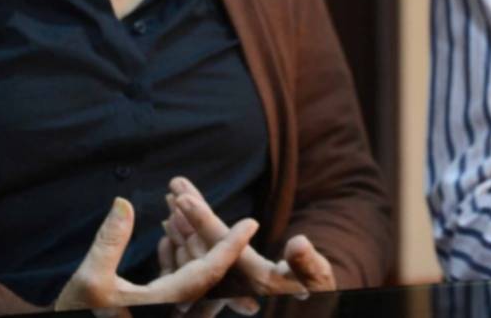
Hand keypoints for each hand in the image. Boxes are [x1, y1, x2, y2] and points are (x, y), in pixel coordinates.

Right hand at [54, 196, 257, 311]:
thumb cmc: (76, 316)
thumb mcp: (89, 280)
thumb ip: (110, 241)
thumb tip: (123, 202)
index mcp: (167, 304)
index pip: (210, 271)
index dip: (231, 245)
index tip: (251, 223)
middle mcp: (172, 309)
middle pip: (206, 272)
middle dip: (214, 239)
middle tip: (231, 213)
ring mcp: (162, 310)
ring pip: (189, 275)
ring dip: (191, 245)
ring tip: (193, 216)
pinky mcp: (150, 309)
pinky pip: (173, 282)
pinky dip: (174, 259)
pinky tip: (168, 236)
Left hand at [158, 177, 336, 297]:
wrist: (306, 315)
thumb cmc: (317, 294)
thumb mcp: (318, 280)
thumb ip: (308, 264)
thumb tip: (298, 242)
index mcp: (252, 281)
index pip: (220, 247)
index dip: (202, 220)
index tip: (183, 198)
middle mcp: (232, 287)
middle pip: (200, 248)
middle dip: (186, 215)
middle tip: (174, 186)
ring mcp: (223, 290)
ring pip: (194, 256)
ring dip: (182, 226)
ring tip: (172, 198)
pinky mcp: (220, 289)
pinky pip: (192, 268)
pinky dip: (181, 245)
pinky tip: (172, 229)